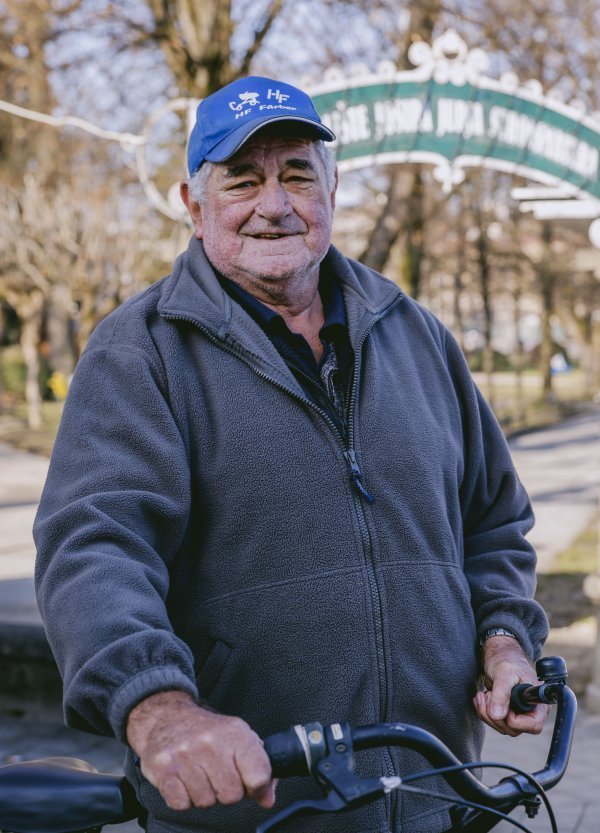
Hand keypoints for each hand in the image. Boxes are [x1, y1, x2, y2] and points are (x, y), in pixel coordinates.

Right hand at [126, 690, 275, 810]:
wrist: (167, 717)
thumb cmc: (207, 731)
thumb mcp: (238, 738)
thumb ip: (258, 767)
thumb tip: (267, 798)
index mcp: (235, 732)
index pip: (259, 775)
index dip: (256, 786)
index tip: (249, 782)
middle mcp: (210, 742)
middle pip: (232, 795)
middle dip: (227, 791)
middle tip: (218, 775)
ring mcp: (185, 755)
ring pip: (206, 802)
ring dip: (204, 794)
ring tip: (199, 774)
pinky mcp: (164, 768)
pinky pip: (182, 804)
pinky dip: (184, 798)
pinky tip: (184, 779)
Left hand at [473, 636, 548, 736]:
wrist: (499, 656)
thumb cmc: (507, 660)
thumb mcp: (504, 673)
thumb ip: (502, 694)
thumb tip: (497, 715)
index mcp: (538, 701)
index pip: (533, 725)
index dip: (515, 720)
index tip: (501, 705)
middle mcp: (530, 710)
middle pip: (514, 729)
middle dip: (495, 715)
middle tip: (485, 695)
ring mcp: (518, 713)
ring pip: (502, 727)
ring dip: (487, 713)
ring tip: (482, 694)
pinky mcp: (506, 712)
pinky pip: (495, 721)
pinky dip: (484, 712)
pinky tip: (480, 698)